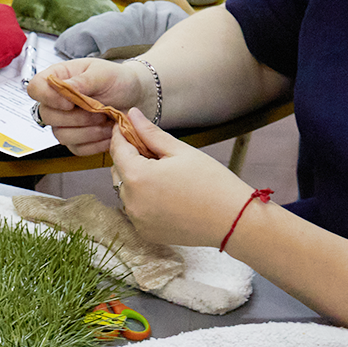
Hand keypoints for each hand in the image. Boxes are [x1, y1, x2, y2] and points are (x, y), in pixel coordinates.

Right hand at [27, 58, 140, 155]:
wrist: (133, 96)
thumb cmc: (116, 80)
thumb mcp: (103, 73)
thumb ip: (83, 81)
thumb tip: (65, 87)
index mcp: (58, 79)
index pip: (35, 88)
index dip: (47, 97)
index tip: (69, 102)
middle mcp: (56, 103)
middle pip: (47, 116)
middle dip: (75, 117)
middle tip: (98, 110)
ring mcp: (64, 124)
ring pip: (61, 136)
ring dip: (87, 131)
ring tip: (106, 121)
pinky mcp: (75, 141)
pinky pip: (76, 148)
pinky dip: (94, 143)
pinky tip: (108, 133)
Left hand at [109, 108, 252, 246]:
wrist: (230, 219)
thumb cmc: (210, 181)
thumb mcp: (180, 151)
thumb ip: (151, 133)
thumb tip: (132, 114)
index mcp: (138, 177)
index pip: (117, 151)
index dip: (119, 136)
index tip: (123, 125)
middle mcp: (131, 202)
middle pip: (118, 173)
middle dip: (128, 158)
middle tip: (148, 148)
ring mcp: (136, 220)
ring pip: (126, 193)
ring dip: (135, 180)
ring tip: (161, 172)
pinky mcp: (144, 232)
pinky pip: (135, 211)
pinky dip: (142, 199)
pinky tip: (164, 193)